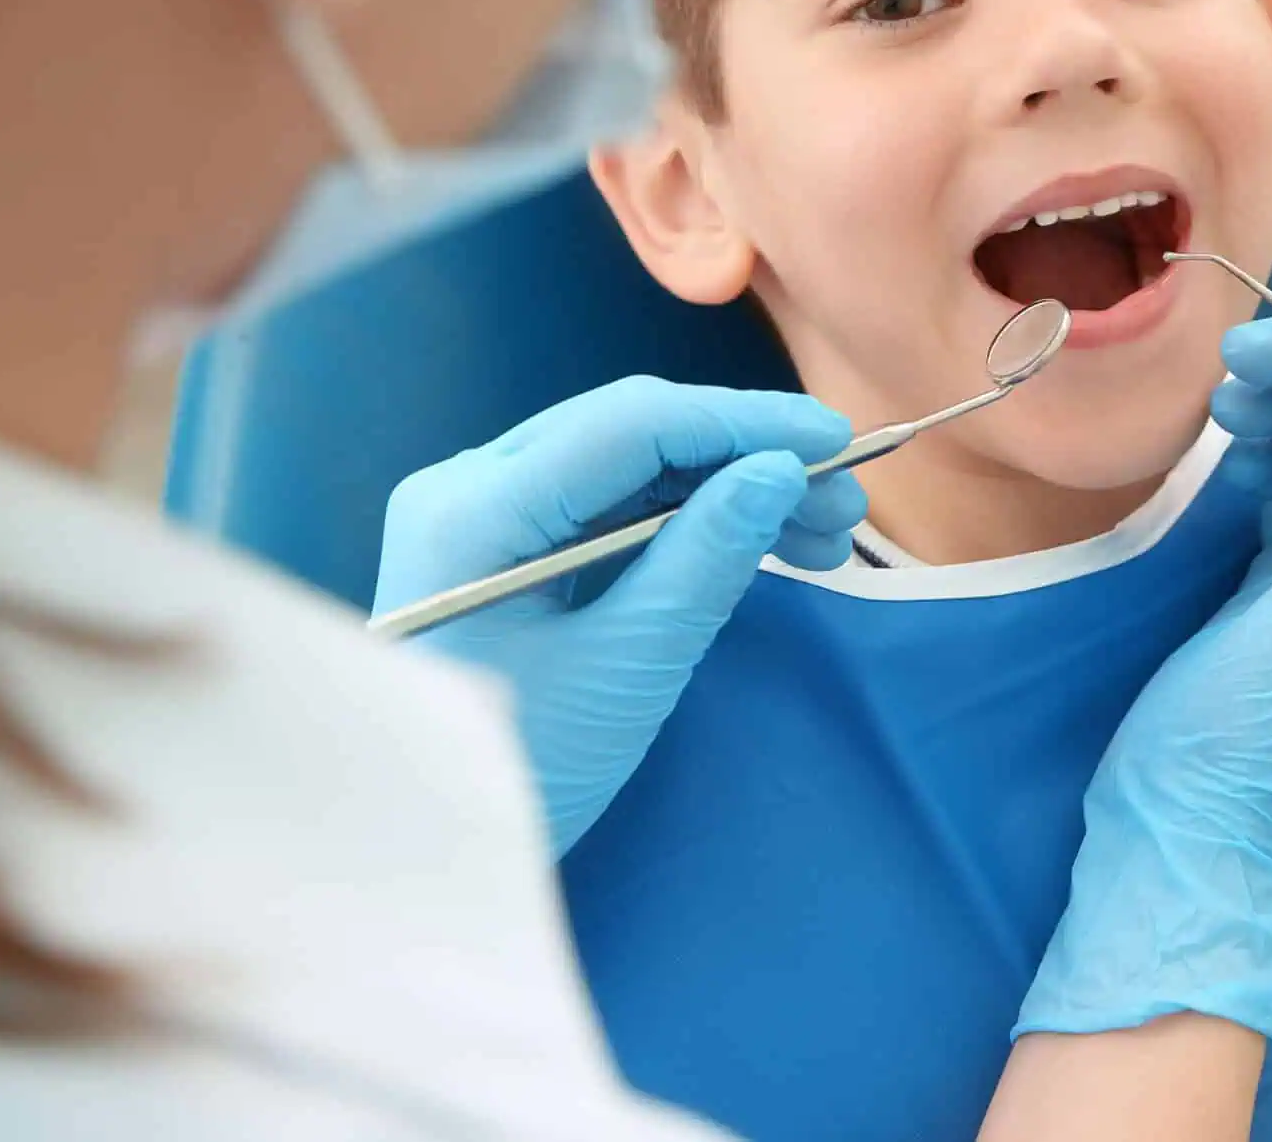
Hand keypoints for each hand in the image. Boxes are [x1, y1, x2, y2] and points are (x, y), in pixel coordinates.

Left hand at [375, 379, 866, 856]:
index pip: (630, 424)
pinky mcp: (506, 546)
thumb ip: (704, 561)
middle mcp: (467, 486)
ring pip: (629, 464)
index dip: (744, 421)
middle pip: (631, 431)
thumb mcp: (623, 670)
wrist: (424, 849)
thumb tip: (781, 472)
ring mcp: (482, 513)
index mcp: (473, 508)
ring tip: (825, 533)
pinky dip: (689, 517)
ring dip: (728, 484)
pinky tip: (762, 539)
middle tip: (847, 504)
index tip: (839, 441)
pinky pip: (611, 505)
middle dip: (747, 455)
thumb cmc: (520, 771)